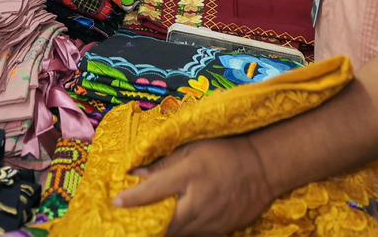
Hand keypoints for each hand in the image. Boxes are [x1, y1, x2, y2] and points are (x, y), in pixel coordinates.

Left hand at [114, 136, 276, 235]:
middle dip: (145, 225)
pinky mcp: (218, 232)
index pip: (155, 190)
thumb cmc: (223, 152)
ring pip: (177, 234)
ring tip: (146, 224)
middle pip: (163, 222)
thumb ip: (164, 164)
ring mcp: (210, 220)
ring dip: (161, 230)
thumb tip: (136, 174)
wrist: (261, 169)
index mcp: (190, 174)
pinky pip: (192, 236)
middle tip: (128, 222)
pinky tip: (170, 227)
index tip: (116, 203)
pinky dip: (179, 233)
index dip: (133, 198)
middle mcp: (198, 201)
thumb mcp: (193, 149)